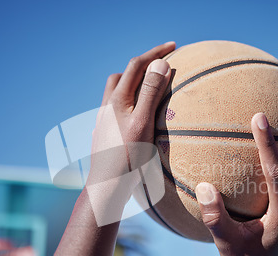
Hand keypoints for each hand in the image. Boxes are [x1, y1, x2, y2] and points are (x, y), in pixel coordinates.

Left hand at [89, 42, 174, 179]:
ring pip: (115, 93)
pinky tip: (135, 117)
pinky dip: (127, 103)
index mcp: (117, 99)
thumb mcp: (143, 122)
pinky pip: (114, 110)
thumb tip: (161, 63)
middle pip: (122, 76)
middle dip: (140, 66)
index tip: (174, 46)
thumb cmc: (128, 157)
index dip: (155, 52)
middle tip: (159, 68)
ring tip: (147, 91)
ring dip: (131, 85)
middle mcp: (107, 107)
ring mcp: (103, 121)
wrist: (106, 186)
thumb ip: (150, 92)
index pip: (137, 65)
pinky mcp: (103, 135)